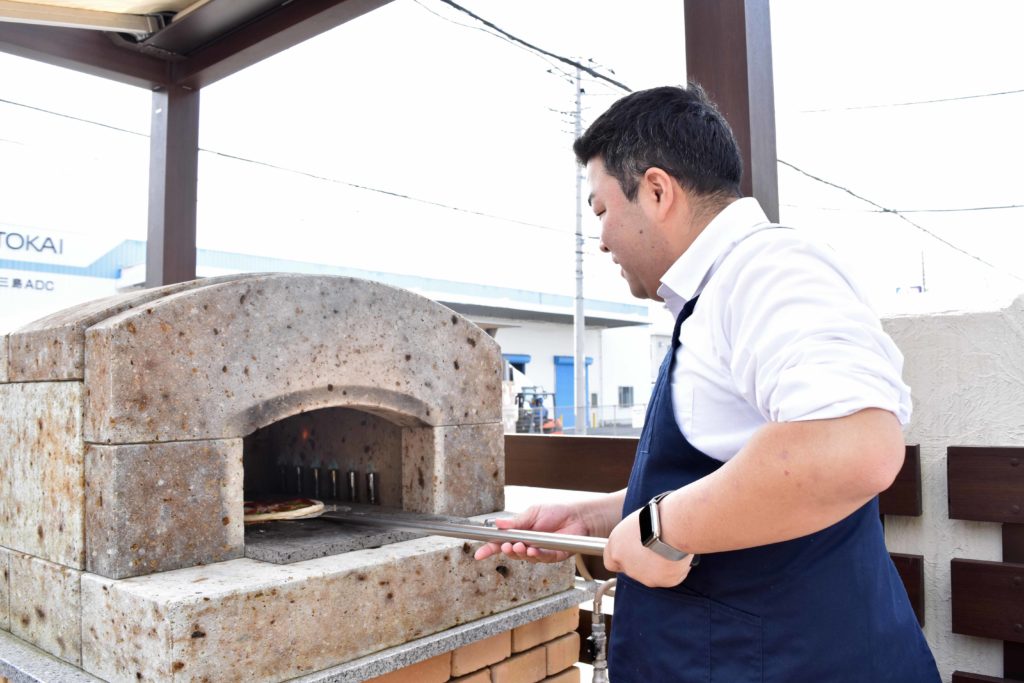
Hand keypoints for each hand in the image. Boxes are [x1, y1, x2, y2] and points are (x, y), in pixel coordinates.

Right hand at [474, 504, 589, 562]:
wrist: (577, 516)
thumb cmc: (556, 512)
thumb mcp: (532, 513)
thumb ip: (516, 521)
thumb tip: (497, 523)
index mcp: (520, 533)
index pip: (501, 542)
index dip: (489, 549)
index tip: (479, 554)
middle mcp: (527, 544)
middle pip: (510, 553)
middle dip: (505, 551)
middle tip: (506, 546)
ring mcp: (539, 552)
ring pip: (524, 557)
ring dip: (520, 553)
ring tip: (519, 546)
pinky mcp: (552, 556)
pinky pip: (541, 558)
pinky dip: (536, 555)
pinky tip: (533, 550)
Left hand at [604, 508, 693, 587]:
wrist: (673, 527)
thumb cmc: (655, 517)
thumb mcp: (635, 523)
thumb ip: (631, 538)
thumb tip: (637, 540)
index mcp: (615, 547)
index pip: (611, 562)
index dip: (622, 558)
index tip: (632, 552)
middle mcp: (626, 565)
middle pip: (632, 569)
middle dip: (642, 561)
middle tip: (655, 548)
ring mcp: (644, 576)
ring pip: (650, 575)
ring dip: (658, 566)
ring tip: (668, 549)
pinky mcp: (662, 581)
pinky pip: (668, 577)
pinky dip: (672, 569)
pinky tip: (677, 555)